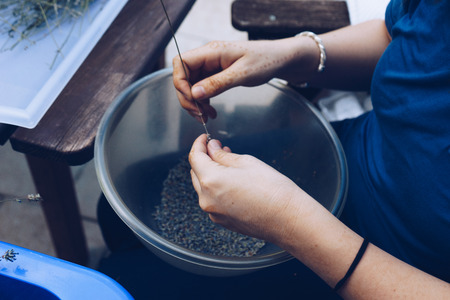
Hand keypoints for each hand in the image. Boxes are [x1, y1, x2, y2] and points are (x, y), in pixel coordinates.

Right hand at [173, 39, 315, 122]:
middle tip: (200, 115)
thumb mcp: (242, 74)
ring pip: (191, 85)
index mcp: (211, 51)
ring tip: (207, 116)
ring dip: (195, 103)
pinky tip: (211, 112)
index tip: (192, 100)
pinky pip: (202, 88)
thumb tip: (194, 93)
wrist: (281, 60)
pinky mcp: (216, 74)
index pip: (181, 62)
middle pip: (183, 76)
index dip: (180, 82)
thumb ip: (217, 83)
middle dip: (188, 98)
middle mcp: (208, 57)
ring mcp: (211, 66)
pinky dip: (203, 101)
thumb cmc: (266, 61)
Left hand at [188, 134, 306, 242]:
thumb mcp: (247, 162)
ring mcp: (213, 213)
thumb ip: (223, 155)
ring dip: (210, 174)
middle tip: (218, 148)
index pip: (195, 158)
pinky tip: (232, 181)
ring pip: (203, 188)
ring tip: (228, 163)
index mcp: (211, 181)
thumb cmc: (272, 190)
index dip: (199, 145)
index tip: (204, 139)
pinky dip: (216, 188)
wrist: (288, 219)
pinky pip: (213, 200)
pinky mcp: (222, 221)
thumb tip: (212, 148)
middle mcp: (207, 199)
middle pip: (196, 173)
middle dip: (204, 159)